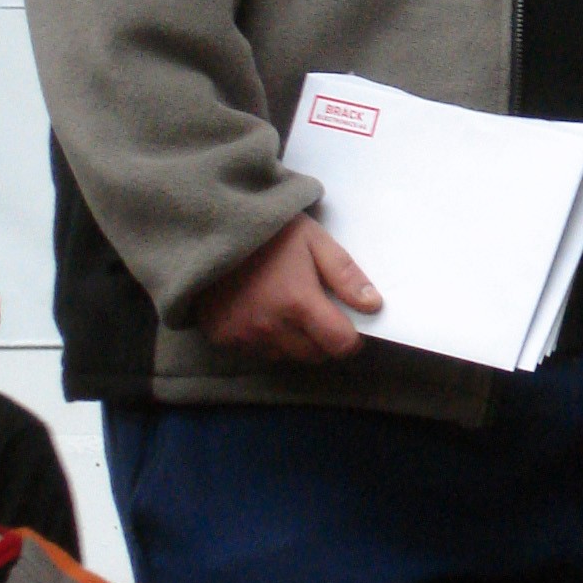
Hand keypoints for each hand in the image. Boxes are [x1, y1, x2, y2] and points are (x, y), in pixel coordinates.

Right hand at [194, 215, 379, 362]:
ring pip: (285, 355)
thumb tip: (373, 305)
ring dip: (293, 341)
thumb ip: (345, 274)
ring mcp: (244, 335)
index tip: (349, 326)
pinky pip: (256, 351)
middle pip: (314, 354)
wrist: (210, 227)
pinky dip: (265, 339)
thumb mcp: (313, 240)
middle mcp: (271, 326)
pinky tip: (260, 311)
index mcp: (298, 302)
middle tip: (317, 312)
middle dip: (323, 339)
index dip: (351, 338)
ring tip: (285, 307)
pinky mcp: (222, 338)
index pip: (339, 344)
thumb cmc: (266, 231)